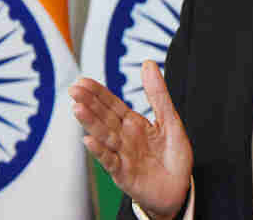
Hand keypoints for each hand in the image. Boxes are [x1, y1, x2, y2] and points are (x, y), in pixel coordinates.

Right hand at [69, 61, 192, 219]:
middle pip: (104, 117)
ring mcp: (122, 155)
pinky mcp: (124, 174)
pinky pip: (110, 161)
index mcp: (133, 123)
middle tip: (74, 90)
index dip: (98, 93)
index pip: (112, 104)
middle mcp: (124, 137)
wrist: (179, 189)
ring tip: (77, 108)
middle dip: (89, 103)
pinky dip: (100, 151)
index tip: (83, 81)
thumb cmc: (173, 156)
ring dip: (91, 123)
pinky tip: (90, 140)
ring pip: (104, 136)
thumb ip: (158, 94)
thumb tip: (149, 63)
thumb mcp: (170, 119)